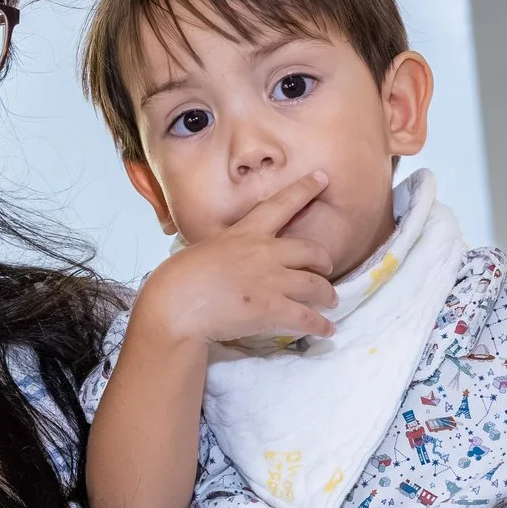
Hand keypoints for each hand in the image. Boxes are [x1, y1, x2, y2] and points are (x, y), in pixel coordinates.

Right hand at [135, 173, 338, 348]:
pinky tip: (328, 329)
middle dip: (323, 260)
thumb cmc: (179, 278)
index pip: (281, 204)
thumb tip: (231, 259)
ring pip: (316, 285)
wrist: (175, 305)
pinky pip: (307, 317)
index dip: (305, 189)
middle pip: (310, 250)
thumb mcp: (205, 249)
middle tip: (326, 267)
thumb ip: (227, 250)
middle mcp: (264, 252)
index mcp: (245, 232)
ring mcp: (271, 280)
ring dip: (327, 294)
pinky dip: (321, 325)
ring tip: (331, 301)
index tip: (322, 178)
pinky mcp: (272, 309)